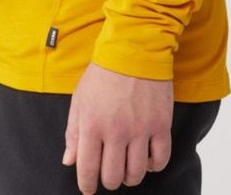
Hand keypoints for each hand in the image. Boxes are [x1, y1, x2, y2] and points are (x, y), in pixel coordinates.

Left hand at [62, 62, 173, 193]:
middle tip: (108, 174)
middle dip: (108, 181)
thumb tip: (69, 160)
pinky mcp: (161, 125)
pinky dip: (153, 166)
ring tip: (126, 169)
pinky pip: (160, 160)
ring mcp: (140, 130)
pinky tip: (146, 159)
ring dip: (129, 177)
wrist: (134, 49)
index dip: (87, 185)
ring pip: (135, 174)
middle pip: (112, 176)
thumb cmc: (103, 73)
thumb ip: (73, 131)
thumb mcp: (80, 98)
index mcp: (92, 124)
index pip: (87, 169)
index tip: (88, 188)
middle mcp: (115, 131)